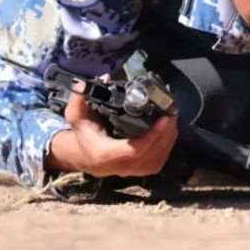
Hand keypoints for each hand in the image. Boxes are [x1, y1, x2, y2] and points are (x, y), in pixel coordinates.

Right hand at [46, 92, 177, 177]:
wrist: (84, 156)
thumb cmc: (84, 134)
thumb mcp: (77, 115)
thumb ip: (82, 97)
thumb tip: (105, 78)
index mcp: (106, 154)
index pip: (135, 149)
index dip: (153, 135)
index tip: (164, 118)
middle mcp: (120, 166)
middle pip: (151, 153)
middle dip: (166, 133)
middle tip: (171, 112)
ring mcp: (132, 171)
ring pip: (158, 158)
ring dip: (168, 139)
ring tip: (172, 119)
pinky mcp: (140, 171)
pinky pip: (158, 162)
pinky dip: (167, 147)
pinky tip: (169, 132)